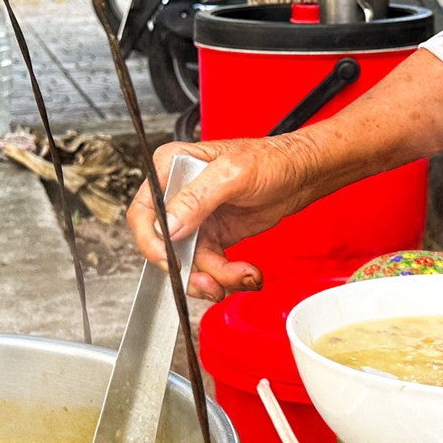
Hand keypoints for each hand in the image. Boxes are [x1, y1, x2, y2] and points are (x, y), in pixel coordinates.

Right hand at [125, 136, 323, 298]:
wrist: (299, 175)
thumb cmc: (269, 160)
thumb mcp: (233, 174)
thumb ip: (196, 198)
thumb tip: (166, 226)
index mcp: (171, 168)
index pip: (144, 211)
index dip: (151, 242)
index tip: (173, 262)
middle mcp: (177, 195)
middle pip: (164, 245)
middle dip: (188, 269)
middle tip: (210, 283)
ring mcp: (194, 218)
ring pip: (188, 262)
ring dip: (214, 276)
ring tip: (242, 276)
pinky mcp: (212, 236)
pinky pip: (209, 266)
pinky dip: (226, 276)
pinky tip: (246, 273)